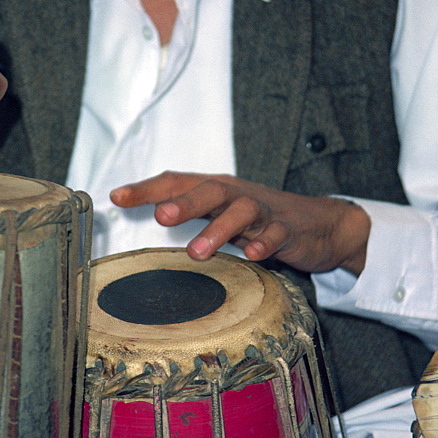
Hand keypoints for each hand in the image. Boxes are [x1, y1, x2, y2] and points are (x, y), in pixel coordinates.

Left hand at [110, 171, 370, 274]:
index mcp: (215, 190)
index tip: (117, 197)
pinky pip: (276, 234)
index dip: (146, 188)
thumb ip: (186, 211)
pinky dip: (264, 243)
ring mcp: (264, 212)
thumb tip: (140, 214)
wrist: (319, 223)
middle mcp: (236, 195)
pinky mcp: (288, 230)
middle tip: (160, 216)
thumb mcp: (219, 212)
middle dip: (184, 202)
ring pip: (241, 212)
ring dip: (218, 229)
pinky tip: (253, 255)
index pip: (177, 182)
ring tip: (197, 252)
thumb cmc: (258, 218)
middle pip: (209, 190)